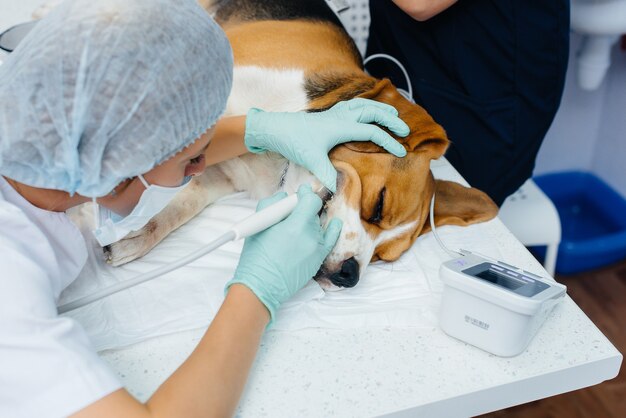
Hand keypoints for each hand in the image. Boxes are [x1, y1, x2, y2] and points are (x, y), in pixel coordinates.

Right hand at [225, 185, 342, 322]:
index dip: (306, 194)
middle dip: (304, 208)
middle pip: (314, 213)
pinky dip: (332, 230)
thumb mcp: (258, 225)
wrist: (261, 287)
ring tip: (295, 227)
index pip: (311, 200)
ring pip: (318, 226)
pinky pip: (330, 240)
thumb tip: (284, 196)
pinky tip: (334, 223)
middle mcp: (310, 236)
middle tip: (291, 211)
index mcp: (294, 226)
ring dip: (310, 222)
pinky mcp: (317, 260)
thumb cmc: (256, 257)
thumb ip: (272, 204)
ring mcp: (316, 249)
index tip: (301, 192)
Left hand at [244, 98, 410, 191]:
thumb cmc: (293, 141)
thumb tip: (337, 189)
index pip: (372, 131)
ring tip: (393, 116)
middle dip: (391, 120)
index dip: (388, 141)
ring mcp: (335, 113)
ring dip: (380, 109)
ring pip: (364, 105)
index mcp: (341, 126)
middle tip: (404, 131)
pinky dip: (365, 106)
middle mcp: (341, 116)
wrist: (275, 128)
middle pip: (373, 112)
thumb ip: (327, 174)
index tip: (401, 151)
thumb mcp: (311, 160)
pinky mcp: (329, 115)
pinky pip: (353, 105)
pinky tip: (366, 111)